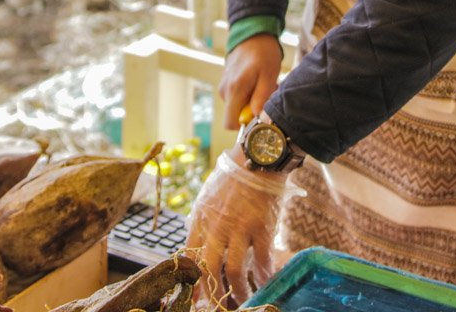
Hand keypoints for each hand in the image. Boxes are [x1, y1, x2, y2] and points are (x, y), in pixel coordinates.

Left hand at [186, 150, 287, 307]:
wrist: (256, 158)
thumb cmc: (232, 176)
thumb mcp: (207, 196)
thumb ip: (202, 221)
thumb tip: (196, 244)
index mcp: (200, 219)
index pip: (189, 257)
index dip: (191, 281)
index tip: (193, 298)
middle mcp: (216, 226)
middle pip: (209, 269)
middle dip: (211, 294)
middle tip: (216, 308)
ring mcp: (239, 228)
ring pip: (235, 270)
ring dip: (238, 290)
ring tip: (243, 299)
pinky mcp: (261, 227)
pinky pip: (262, 259)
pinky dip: (264, 274)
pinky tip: (266, 281)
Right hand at [219, 34, 281, 128]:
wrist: (253, 34)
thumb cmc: (263, 54)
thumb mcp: (268, 76)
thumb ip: (260, 98)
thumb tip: (256, 118)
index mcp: (234, 90)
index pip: (230, 123)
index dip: (245, 124)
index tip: (259, 113)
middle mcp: (225, 91)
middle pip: (235, 115)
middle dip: (252, 111)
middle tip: (266, 94)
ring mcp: (224, 87)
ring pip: (238, 106)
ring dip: (252, 101)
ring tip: (264, 85)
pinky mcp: (227, 83)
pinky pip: (237, 97)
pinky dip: (248, 94)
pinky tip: (257, 81)